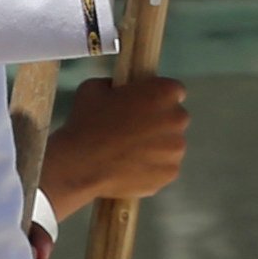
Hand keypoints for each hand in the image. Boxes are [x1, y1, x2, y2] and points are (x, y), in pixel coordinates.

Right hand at [41, 74, 188, 217]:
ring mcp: (176, 148)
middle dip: (158, 123)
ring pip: (170, 145)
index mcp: (164, 92)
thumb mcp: (93, 89)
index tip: (141, 105)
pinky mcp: (170, 173)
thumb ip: (114, 85)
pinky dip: (150, 168)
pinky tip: (128, 169)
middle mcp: (178, 118)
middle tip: (131, 132)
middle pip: (174, 119)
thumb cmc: (86, 122)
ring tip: (126, 155)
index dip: (156, 97)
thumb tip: (118, 91)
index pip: (174, 90)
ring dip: (155, 147)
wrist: (80, 164)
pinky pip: (163, 167)